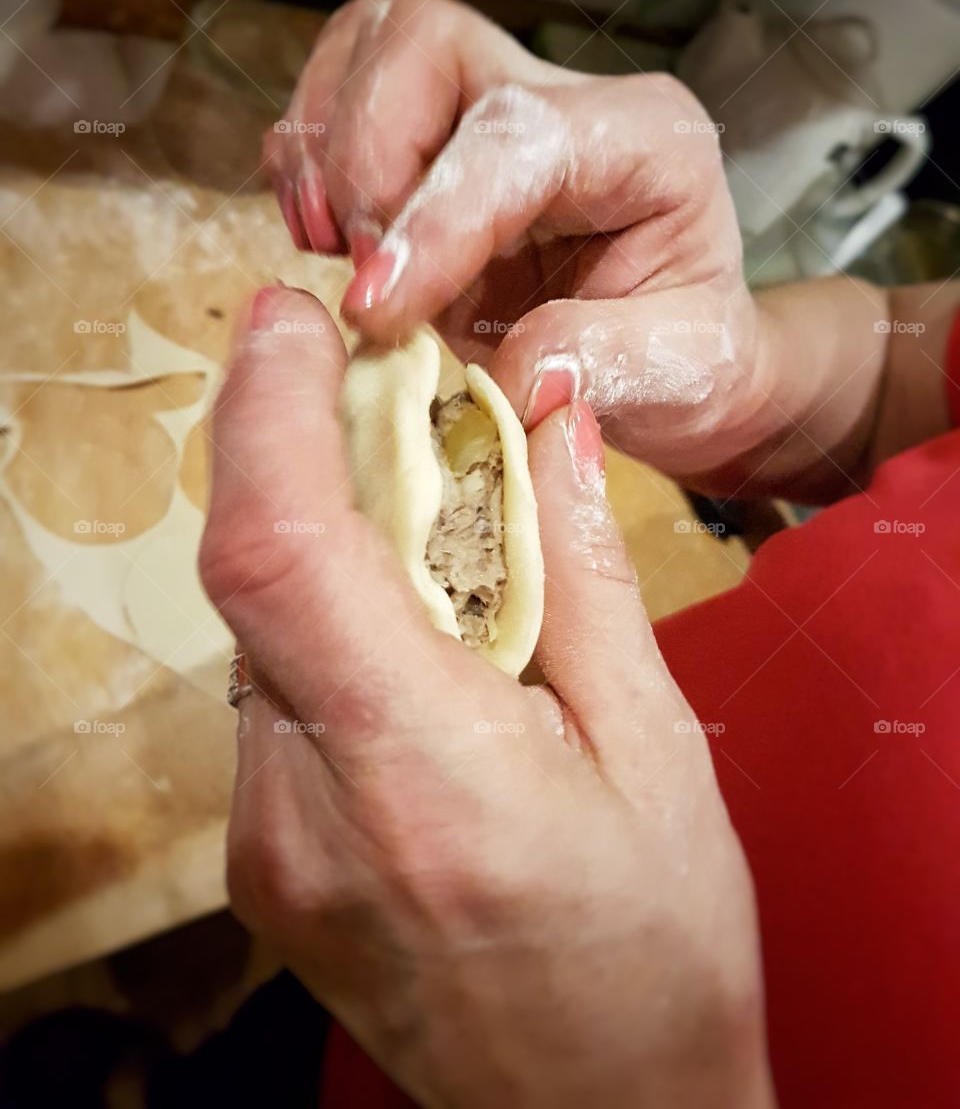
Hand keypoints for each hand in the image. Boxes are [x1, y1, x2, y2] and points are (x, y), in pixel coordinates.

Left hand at [200, 286, 773, 1107]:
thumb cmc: (656, 956)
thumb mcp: (655, 750)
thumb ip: (585, 568)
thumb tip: (546, 417)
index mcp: (423, 773)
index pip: (282, 554)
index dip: (264, 413)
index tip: (289, 322)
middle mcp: (307, 814)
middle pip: (257, 578)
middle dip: (303, 454)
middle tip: (381, 385)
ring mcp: (266, 848)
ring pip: (260, 632)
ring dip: (324, 541)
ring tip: (419, 509)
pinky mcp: (263, 862)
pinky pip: (272, 695)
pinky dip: (325, 623)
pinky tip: (408, 625)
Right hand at [264, 0, 774, 482]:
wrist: (672, 365)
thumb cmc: (691, 362)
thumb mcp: (687, 375)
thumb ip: (609, 363)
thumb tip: (514, 374)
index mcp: (645, 139)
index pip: (515, 136)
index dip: (435, 217)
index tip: (378, 307)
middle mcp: (562, 100)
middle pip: (426, 41)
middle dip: (366, 155)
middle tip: (365, 275)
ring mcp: (489, 109)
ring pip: (372, 44)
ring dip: (323, 147)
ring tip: (332, 250)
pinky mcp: (432, 143)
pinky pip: (340, 95)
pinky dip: (306, 159)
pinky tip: (327, 239)